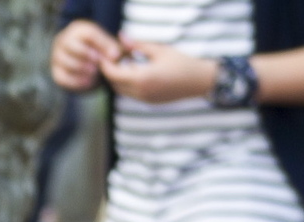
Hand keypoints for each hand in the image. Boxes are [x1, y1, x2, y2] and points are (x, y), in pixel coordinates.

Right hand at [49, 18, 119, 90]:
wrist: (89, 65)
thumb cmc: (103, 52)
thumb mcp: (112, 46)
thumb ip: (121, 46)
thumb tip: (115, 55)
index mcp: (79, 29)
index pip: (90, 34)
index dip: (103, 45)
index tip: (114, 56)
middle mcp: (63, 39)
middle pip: (75, 48)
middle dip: (91, 58)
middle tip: (102, 66)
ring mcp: (57, 56)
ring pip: (68, 63)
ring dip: (84, 70)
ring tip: (96, 74)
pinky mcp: (55, 72)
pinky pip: (63, 78)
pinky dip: (77, 81)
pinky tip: (89, 82)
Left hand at [101, 39, 216, 103]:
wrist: (199, 81)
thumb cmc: (181, 62)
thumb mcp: (159, 50)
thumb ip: (138, 45)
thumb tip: (121, 36)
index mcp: (142, 78)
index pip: (113, 74)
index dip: (105, 65)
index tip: (104, 55)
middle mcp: (141, 92)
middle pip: (114, 84)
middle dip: (110, 72)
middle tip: (112, 58)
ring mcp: (145, 100)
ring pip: (122, 91)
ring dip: (118, 79)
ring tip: (123, 63)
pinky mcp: (150, 102)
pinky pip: (131, 95)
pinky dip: (127, 85)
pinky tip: (134, 72)